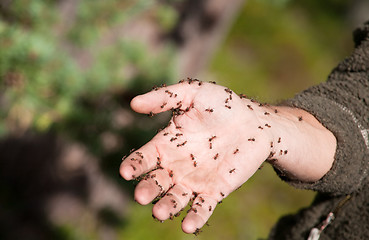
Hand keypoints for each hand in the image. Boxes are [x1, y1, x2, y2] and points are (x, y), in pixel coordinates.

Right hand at [119, 79, 335, 232]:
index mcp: (166, 144)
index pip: (144, 158)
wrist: (254, 122)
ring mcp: (194, 180)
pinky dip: (194, 218)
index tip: (126, 172)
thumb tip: (133, 103)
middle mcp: (176, 165)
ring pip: (175, 198)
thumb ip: (164, 98)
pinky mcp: (214, 190)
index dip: (134, 165)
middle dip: (147, 190)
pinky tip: (188, 227)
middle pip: (156, 182)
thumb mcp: (193, 94)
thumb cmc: (222, 105)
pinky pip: (202, 207)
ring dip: (167, 206)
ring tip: (160, 212)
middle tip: (142, 196)